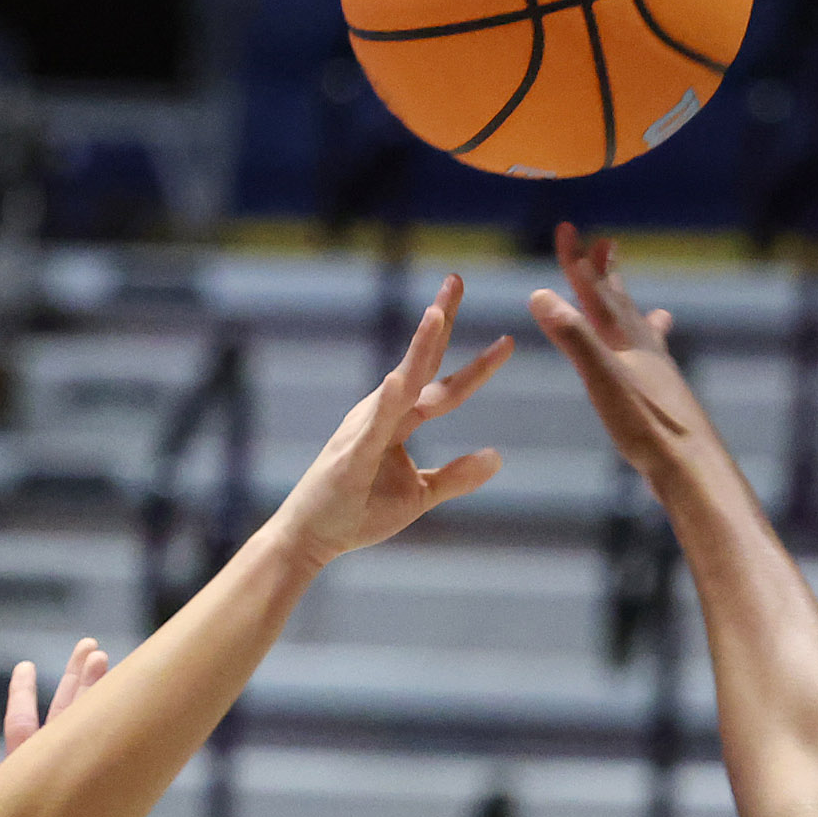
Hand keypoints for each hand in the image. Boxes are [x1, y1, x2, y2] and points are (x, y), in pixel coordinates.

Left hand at [0, 638, 109, 803]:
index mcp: (19, 766)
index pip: (21, 720)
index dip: (23, 691)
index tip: (25, 666)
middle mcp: (48, 766)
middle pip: (62, 713)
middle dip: (76, 679)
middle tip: (89, 646)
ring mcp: (72, 776)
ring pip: (84, 725)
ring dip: (92, 691)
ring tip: (102, 658)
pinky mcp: (93, 791)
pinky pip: (100, 752)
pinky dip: (108, 724)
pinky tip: (119, 698)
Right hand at [272, 272, 509, 567]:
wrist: (309, 537)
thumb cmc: (356, 513)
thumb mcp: (419, 495)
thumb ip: (456, 476)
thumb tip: (498, 456)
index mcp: (399, 419)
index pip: (444, 386)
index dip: (476, 365)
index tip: (508, 340)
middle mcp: (381, 413)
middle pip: (419, 363)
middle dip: (438, 320)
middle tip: (456, 279)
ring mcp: (365, 430)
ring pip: (400, 384)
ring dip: (417, 350)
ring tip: (435, 316)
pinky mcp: (352, 455)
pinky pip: (374, 425)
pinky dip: (387, 402)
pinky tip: (399, 380)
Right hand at [526, 226, 712, 489]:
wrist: (691, 466)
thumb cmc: (648, 424)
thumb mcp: (602, 377)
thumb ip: (574, 336)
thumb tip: (540, 295)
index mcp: (629, 340)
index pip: (596, 292)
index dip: (577, 261)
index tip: (566, 228)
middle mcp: (646, 350)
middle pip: (623, 303)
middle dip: (609, 275)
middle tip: (608, 244)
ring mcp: (657, 374)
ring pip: (642, 333)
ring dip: (635, 314)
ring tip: (650, 307)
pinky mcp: (663, 401)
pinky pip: (651, 364)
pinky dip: (649, 356)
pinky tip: (656, 369)